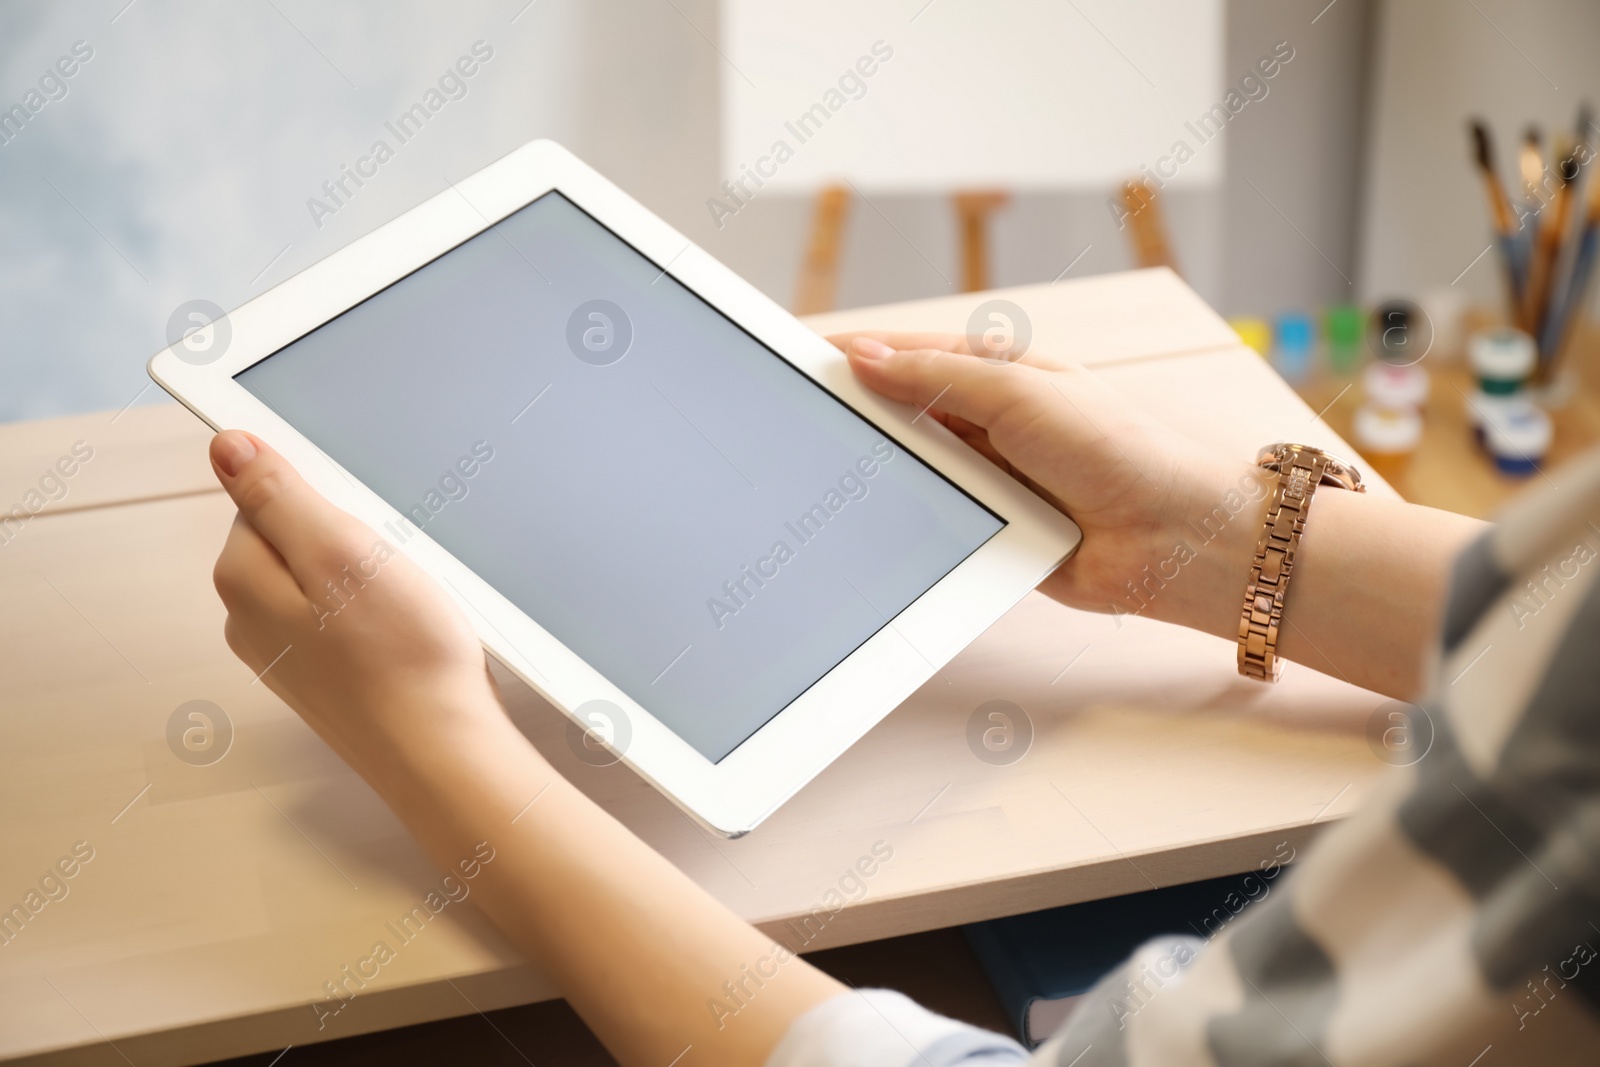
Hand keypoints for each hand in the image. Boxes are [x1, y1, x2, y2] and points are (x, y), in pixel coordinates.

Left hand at [208, 430, 503, 778]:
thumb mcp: (340, 550)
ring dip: (369, 574)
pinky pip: (346, 615)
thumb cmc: (402, 661)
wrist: (440, 749)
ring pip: (325, 577)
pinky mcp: (326, 672)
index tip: (362, 521)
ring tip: (406, 600)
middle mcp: (251, 619)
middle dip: (349, 537)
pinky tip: (407, 629)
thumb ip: (276, 495)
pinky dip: (379, 611)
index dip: (325, 498)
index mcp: (242, 579)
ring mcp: (287, 651)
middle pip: (295, 536)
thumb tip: (227, 446)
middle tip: (392, 563)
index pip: (265, 496)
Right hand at [833, 332, 1258, 625]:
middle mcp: (989, 424)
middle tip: (806, 423)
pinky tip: (880, 526)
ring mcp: (988, 479)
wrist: (1170, 537)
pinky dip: (913, 523)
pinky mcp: (990, 530)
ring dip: (888, 476)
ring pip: (914, 472)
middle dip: (862, 418)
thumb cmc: (1116, 448)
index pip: (911, 354)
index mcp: (999, 373)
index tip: (806, 360)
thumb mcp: (1018, 393)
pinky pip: (935, 523)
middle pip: (904, 415)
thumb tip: (865, 354)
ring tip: (833, 476)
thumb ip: (939, 375)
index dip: (860, 355)